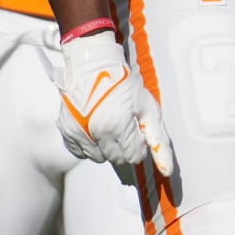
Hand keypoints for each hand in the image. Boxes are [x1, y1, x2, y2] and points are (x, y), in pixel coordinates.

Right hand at [57, 30, 173, 177]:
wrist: (93, 65)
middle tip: (125, 124)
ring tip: (110, 123)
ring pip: (99, 158)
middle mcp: (95, 133)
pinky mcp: (66, 132)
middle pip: (117, 159)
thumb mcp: (148, 107)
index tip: (137, 128)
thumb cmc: (123, 83)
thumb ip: (158, 139)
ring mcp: (78, 134)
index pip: (134, 157)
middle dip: (125, 146)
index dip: (139, 143)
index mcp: (117, 126)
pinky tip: (95, 126)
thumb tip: (167, 170)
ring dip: (107, 146)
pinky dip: (90, 144)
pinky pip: (81, 152)